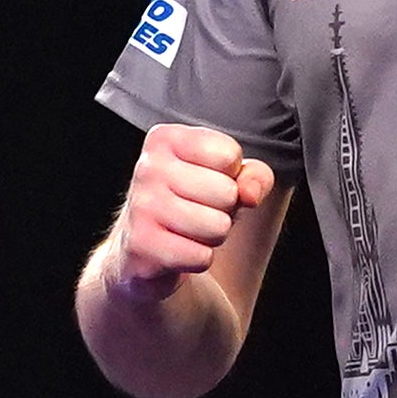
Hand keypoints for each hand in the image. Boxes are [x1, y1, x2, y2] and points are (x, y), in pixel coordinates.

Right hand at [113, 120, 252, 296]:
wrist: (145, 247)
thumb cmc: (193, 201)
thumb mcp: (230, 178)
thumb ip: (256, 176)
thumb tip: (250, 194)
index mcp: (165, 138)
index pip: (229, 155)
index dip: (231, 176)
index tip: (208, 181)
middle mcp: (148, 167)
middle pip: (227, 193)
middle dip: (224, 210)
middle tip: (200, 210)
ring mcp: (141, 205)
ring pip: (218, 227)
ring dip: (213, 236)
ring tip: (190, 229)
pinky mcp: (141, 245)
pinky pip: (201, 257)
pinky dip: (199, 259)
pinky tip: (178, 249)